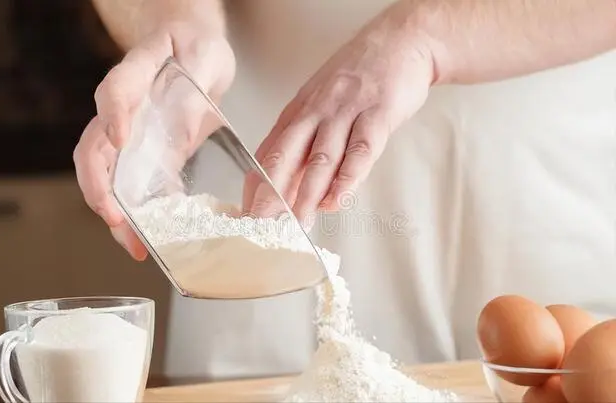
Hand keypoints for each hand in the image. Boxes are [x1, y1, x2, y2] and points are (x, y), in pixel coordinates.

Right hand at [74, 24, 234, 259]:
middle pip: (93, 150)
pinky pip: (132, 187)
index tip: (119, 140)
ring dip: (113, 212)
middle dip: (99, 187)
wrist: (192, 52)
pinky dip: (137, 215)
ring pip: (106, 177)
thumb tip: (195, 108)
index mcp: (135, 77)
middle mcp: (123, 112)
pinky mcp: (146, 155)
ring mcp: (129, 137)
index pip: (115, 92)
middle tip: (116, 219)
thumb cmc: (194, 48)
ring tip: (134, 245)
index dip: (113, 116)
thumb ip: (199, 73)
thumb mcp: (204, 53)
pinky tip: (149, 239)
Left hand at [244, 7, 434, 221]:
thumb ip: (307, 141)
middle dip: (271, 193)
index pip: (268, 153)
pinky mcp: (378, 113)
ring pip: (321, 157)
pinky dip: (348, 179)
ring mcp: (346, 111)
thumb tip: (291, 184)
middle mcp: (316, 110)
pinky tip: (338, 200)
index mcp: (299, 111)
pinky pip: (360, 150)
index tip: (248, 213)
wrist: (399, 41)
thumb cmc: (358, 76)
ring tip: (300, 222)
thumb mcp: (321, 102)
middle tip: (262, 223)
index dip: (256, 185)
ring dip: (308, 193)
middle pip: (286, 155)